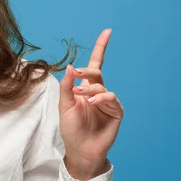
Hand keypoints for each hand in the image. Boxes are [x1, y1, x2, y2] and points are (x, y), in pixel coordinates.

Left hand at [59, 29, 123, 179]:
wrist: (80, 149)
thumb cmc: (71, 128)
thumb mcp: (64, 105)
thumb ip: (67, 86)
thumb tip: (71, 67)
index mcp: (85, 88)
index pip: (94, 65)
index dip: (101, 48)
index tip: (108, 31)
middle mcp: (98, 92)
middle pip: (97, 72)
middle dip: (87, 71)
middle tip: (78, 73)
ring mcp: (108, 101)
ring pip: (101, 86)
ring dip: (90, 89)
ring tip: (80, 96)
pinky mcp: (116, 112)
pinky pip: (111, 98)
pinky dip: (101, 98)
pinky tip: (92, 103)